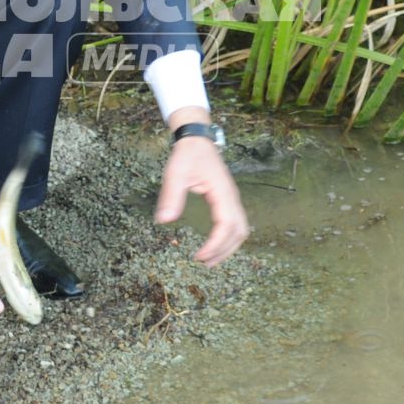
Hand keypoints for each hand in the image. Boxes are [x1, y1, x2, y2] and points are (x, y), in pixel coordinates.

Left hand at [154, 120, 248, 265]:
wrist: (197, 139)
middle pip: (239, 231)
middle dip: (224, 250)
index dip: (216, 244)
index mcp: (222, 192)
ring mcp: (232, 199)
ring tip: (209, 260)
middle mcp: (232, 198)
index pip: (226, 224)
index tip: (200, 256)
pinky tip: (214, 246)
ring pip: (240, 230)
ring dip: (228, 247)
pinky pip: (235, 224)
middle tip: (204, 263)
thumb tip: (163, 221)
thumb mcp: (175, 173)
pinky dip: (228, 239)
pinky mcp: (227, 201)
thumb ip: (171, 196)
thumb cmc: (188, 155)